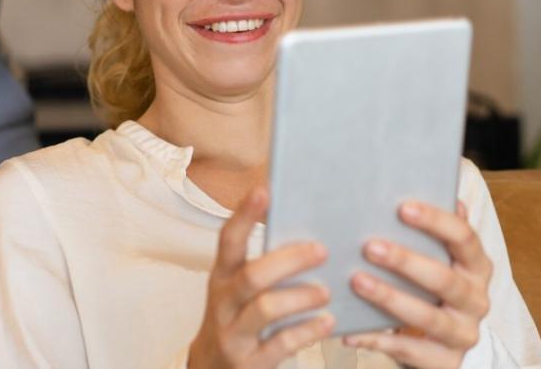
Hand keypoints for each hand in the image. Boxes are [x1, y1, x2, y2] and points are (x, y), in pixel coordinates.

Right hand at [188, 186, 335, 368]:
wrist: (212, 368)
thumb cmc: (237, 316)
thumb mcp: (238, 288)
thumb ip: (263, 264)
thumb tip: (309, 230)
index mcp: (221, 276)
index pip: (228, 240)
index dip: (244, 215)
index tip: (264, 190)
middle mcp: (223, 302)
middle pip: (253, 276)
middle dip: (289, 261)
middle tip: (321, 251)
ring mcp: (234, 334)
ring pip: (266, 309)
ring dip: (302, 297)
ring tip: (326, 292)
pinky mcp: (249, 362)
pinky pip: (281, 344)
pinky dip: (308, 331)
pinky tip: (327, 322)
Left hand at [342, 200, 491, 368]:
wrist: (443, 343)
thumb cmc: (432, 286)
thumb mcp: (439, 257)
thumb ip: (433, 230)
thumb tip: (426, 181)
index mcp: (476, 266)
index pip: (464, 238)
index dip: (436, 222)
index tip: (403, 207)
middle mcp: (476, 300)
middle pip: (444, 279)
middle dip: (405, 261)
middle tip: (369, 246)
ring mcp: (463, 333)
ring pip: (428, 316)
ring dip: (390, 298)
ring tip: (357, 282)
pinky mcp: (445, 362)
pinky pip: (410, 350)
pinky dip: (378, 339)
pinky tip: (350, 330)